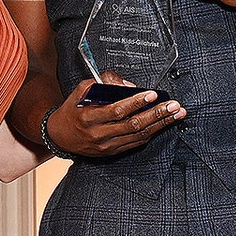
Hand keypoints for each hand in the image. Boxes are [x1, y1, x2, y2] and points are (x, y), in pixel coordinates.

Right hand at [45, 78, 185, 157]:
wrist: (60, 136)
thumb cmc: (72, 110)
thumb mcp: (81, 90)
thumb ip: (102, 83)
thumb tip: (128, 84)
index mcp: (89, 117)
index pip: (117, 110)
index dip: (136, 102)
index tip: (152, 94)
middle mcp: (99, 134)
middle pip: (133, 125)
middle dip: (156, 114)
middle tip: (173, 106)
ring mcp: (107, 146)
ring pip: (138, 136)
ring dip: (160, 124)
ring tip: (176, 114)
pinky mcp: (112, 152)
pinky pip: (136, 143)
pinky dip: (151, 133)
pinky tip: (163, 124)